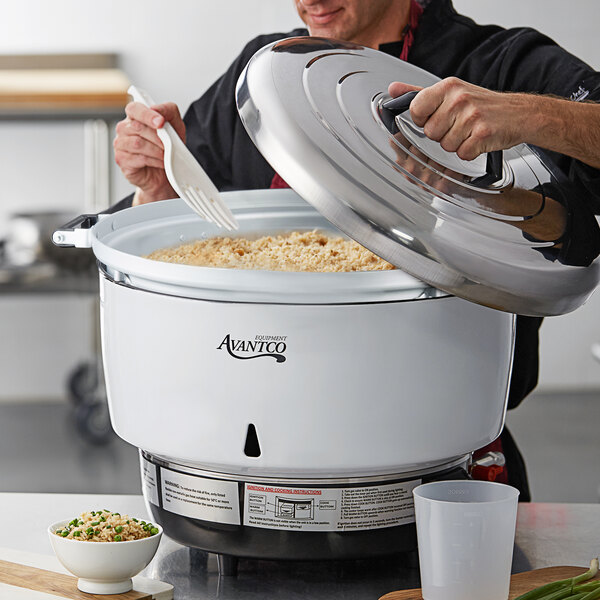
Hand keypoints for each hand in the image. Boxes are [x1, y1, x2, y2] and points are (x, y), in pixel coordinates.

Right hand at [114, 101, 185, 203]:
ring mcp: (120, 144)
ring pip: (137, 143)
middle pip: (138, 127)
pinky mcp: (122, 159)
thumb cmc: (167, 147)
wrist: (166, 172)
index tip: (161, 122)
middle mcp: (124, 128)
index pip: (135, 108)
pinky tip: (160, 162)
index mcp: (135, 116)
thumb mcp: (175, 127)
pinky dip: (154, 161)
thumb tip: (156, 108)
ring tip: (165, 155)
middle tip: (169, 145)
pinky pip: (138, 158)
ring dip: (157, 150)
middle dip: (158, 137)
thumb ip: (168, 111)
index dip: (147, 115)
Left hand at [388, 78, 525, 161]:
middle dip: (442, 134)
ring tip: (470, 132)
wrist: (518, 114)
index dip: (422, 119)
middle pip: (430, 132)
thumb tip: (393, 89)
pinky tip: (478, 140)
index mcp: (448, 87)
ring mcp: (472, 116)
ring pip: (445, 145)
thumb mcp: (450, 93)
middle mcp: (459, 98)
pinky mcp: (483, 133)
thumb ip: (419, 93)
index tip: (435, 117)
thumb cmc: (481, 105)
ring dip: (457, 144)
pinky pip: (462, 154)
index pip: (416, 109)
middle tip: (459, 125)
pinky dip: (470, 152)